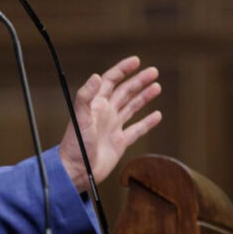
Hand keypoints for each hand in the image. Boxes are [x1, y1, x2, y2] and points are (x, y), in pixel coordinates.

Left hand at [59, 56, 161, 192]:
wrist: (77, 171)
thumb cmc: (75, 144)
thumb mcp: (80, 118)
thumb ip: (86, 97)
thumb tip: (97, 76)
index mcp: (96, 104)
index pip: (111, 81)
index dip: (123, 70)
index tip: (136, 61)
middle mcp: (106, 113)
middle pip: (125, 91)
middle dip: (139, 81)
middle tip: (154, 72)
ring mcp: (113, 127)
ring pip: (132, 107)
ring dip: (144, 97)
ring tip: (157, 87)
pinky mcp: (119, 142)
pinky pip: (136, 129)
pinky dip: (147, 122)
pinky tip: (157, 115)